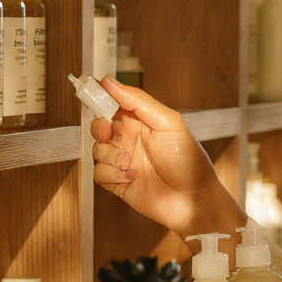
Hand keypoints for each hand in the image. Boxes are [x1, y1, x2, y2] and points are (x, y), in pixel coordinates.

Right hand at [90, 78, 243, 238]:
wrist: (193, 200)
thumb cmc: (188, 160)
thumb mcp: (167, 123)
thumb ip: (138, 101)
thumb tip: (110, 82)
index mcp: (141, 120)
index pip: (113, 103)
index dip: (100, 97)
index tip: (89, 90)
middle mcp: (130, 139)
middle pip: (99, 125)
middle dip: (100, 128)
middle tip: (109, 133)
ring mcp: (123, 161)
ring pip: (97, 150)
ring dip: (110, 155)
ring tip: (130, 163)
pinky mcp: (117, 182)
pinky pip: (99, 173)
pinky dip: (112, 174)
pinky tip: (132, 177)